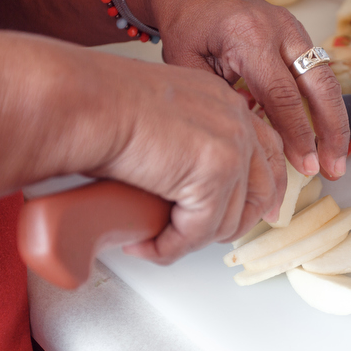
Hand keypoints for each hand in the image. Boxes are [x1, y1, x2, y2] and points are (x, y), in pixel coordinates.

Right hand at [86, 57, 287, 262]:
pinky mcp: (213, 178)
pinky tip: (146, 246)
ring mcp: (230, 150)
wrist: (82, 102)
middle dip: (234, 224)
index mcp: (225, 103)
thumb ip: (187, 138)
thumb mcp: (162, 114)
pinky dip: (169, 248)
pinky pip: (198, 234)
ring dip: (190, 239)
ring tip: (157, 239)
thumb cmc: (100, 103)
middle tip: (199, 237)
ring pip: (227, 221)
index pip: (267, 151)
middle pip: (261, 191)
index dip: (268, 188)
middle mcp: (236, 123)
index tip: (266, 212)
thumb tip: (188, 178)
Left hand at [148, 0, 350, 179]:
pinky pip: (321, 76)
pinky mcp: (301, 39)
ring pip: (328, 81)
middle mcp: (280, 30)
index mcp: (250, 36)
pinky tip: (327, 137)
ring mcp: (295, 31)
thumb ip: (222, 102)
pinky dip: (327, 108)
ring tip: (336, 159)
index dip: (298, 134)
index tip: (306, 164)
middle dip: (332, 131)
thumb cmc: (190, 28)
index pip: (283, 94)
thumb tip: (253, 141)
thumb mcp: (189, 66)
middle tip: (334, 168)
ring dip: (336, 122)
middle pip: (320, 86)